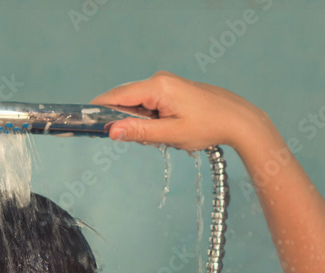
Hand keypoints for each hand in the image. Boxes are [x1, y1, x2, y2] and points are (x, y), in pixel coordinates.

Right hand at [90, 71, 267, 152]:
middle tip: (143, 140)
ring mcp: (164, 83)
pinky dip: (150, 119)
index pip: (116, 96)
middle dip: (125, 121)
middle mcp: (158, 80)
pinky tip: (166, 130)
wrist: (237, 119)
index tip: (86, 124)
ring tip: (162, 136)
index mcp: (157, 87)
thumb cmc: (208, 126)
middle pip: (124, 99)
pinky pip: (149, 104)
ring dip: (141, 123)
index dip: (99, 110)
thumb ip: (139, 132)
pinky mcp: (170, 89)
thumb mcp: (171, 135)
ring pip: (137, 104)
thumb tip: (111, 131)